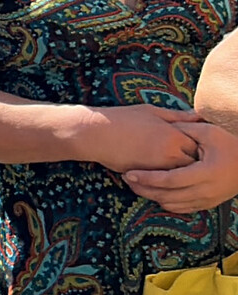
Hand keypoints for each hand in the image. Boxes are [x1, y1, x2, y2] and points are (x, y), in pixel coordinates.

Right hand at [80, 103, 202, 173]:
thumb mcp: (151, 111)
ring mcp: (159, 167)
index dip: (196, 147)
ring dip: (178, 174)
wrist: (95, 133)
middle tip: (181, 159)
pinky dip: (164, 180)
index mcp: (174, 135)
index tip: (188, 146)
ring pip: (180, 176)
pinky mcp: (146, 177)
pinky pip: (163, 183)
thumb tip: (198, 116)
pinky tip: (157, 174)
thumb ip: (177, 116)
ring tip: (169, 167)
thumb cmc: (122, 119)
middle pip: (193, 164)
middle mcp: (171, 153)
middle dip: (190, 163)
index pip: (199, 147)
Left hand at [123, 121, 237, 212]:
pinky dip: (164, 202)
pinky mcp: (207, 204)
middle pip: (167, 196)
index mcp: (206, 173)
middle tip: (126, 179)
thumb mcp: (209, 132)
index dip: (147, 178)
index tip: (129, 173)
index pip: (170, 180)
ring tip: (135, 185)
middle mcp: (206, 191)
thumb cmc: (230, 144)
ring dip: (151, 196)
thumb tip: (161, 126)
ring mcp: (207, 200)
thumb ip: (185, 130)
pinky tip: (152, 191)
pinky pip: (181, 208)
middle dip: (144, 189)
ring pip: (172, 205)